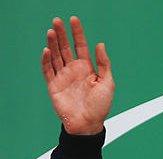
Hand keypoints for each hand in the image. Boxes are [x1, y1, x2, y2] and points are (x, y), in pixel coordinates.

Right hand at [41, 16, 113, 134]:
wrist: (88, 125)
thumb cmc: (100, 107)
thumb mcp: (108, 83)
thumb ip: (104, 64)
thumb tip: (100, 44)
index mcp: (87, 69)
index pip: (81, 46)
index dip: (78, 33)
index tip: (74, 20)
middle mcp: (74, 71)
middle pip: (65, 48)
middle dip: (62, 34)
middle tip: (58, 21)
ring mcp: (63, 77)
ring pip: (55, 56)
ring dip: (52, 44)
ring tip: (52, 31)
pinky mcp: (54, 86)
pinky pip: (48, 71)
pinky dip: (46, 60)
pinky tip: (47, 50)